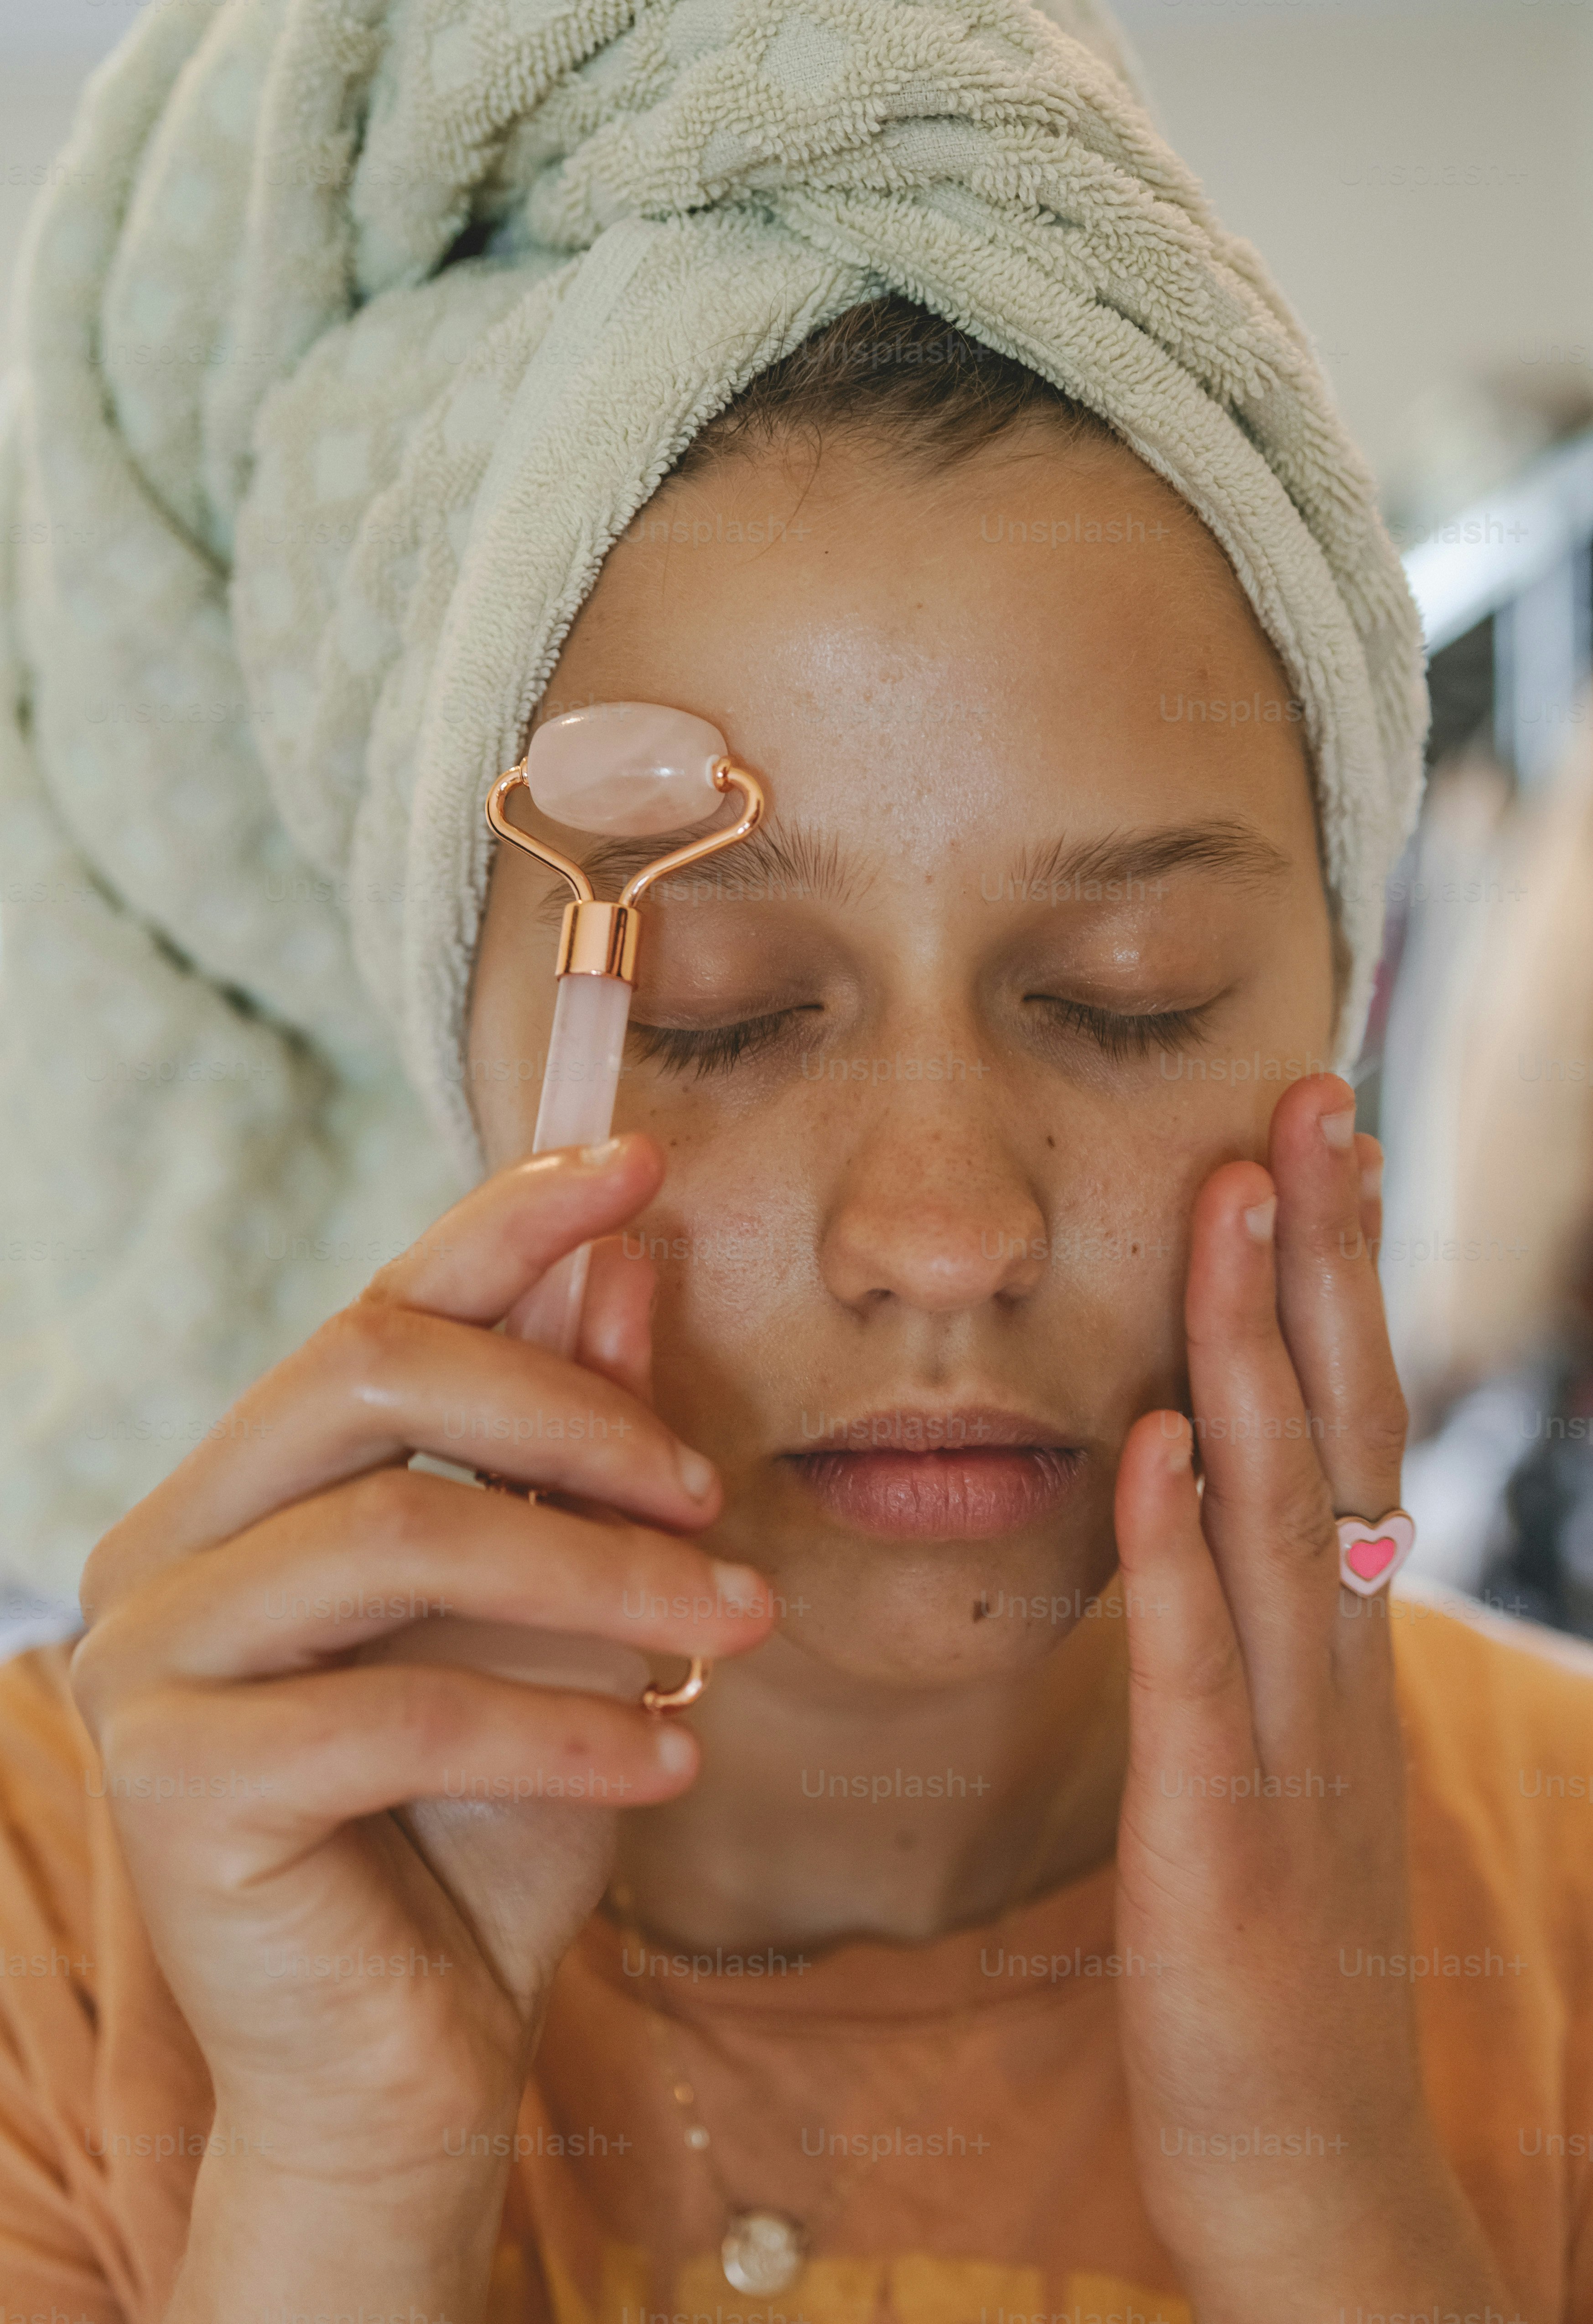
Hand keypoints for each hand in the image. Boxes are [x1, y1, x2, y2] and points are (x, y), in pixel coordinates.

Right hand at [69, 1133, 770, 2317]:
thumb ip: (570, 1451)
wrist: (418, 2063)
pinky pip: (400, 1707)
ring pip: (396, 1532)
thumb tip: (624, 1264)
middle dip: (569, 1411)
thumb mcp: (561, 1620)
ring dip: (597, 1575)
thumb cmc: (491, 1826)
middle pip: (366, 1372)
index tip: (638, 1162)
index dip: (505, 1222)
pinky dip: (564, 1722)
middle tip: (713, 1491)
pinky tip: (667, 1763)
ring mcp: (145, 1661)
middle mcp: (166, 1546)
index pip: (377, 1306)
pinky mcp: (170, 1784)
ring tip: (731, 1629)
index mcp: (247, 1490)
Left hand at [1111, 1075, 1513, 2321]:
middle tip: (1304, 1103)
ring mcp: (1290, 1748)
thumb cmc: (1266, 1953)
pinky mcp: (1226, 1839)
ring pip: (1283, 1513)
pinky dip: (1182, 1551)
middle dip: (1319, 1258)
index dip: (1329, 1276)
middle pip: (1338, 1426)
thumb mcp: (1267, 1758)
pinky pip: (1199, 1670)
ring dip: (1254, 1352)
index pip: (1343, 1421)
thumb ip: (1241, 1627)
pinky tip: (1160, 1443)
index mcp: (1330, 1645)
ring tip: (1228, 1204)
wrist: (1308, 2169)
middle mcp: (1331, 1666)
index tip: (1308, 1137)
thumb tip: (1203, 1482)